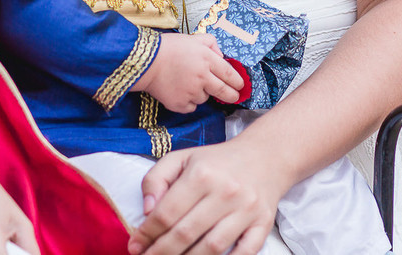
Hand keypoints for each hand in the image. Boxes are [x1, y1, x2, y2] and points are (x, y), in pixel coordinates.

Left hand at [128, 139, 285, 254]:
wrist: (266, 156)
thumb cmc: (217, 161)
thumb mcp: (182, 158)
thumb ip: (156, 179)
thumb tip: (147, 210)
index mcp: (201, 174)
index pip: (167, 212)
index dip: (147, 233)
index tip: (135, 245)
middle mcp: (225, 192)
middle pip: (186, 233)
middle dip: (161, 252)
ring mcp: (246, 210)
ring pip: (212, 247)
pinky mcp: (263, 223)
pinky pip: (245, 253)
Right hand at [135, 33, 243, 112]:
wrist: (144, 62)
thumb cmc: (168, 48)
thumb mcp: (193, 38)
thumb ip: (211, 44)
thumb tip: (221, 56)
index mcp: (207, 59)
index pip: (229, 74)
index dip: (237, 82)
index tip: (240, 86)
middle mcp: (202, 77)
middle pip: (224, 92)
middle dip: (232, 96)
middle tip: (234, 96)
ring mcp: (191, 92)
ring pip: (205, 99)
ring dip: (202, 94)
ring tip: (188, 83)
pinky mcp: (180, 104)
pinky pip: (192, 107)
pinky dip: (189, 102)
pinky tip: (180, 91)